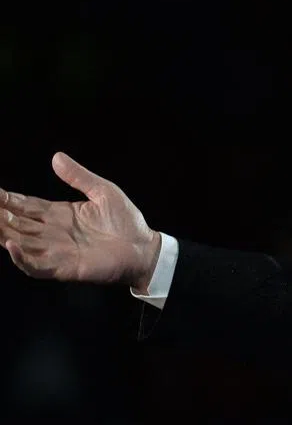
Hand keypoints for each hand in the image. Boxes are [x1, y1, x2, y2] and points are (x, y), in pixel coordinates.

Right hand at [1, 152, 160, 289]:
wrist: (144, 247)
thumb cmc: (126, 220)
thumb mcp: (102, 191)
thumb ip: (78, 176)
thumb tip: (56, 156)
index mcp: (59, 214)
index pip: (25, 206)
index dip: (7, 199)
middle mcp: (51, 232)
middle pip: (16, 223)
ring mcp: (55, 251)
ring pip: (19, 242)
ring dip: (3, 233)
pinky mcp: (63, 267)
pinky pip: (35, 265)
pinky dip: (21, 258)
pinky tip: (10, 245)